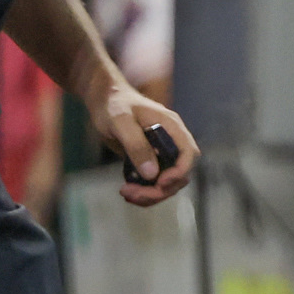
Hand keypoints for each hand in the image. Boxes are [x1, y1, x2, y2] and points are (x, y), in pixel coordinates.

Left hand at [98, 84, 197, 205]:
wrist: (104, 100)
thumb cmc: (114, 105)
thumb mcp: (121, 122)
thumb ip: (136, 146)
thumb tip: (152, 174)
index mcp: (172, 128)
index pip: (189, 154)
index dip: (180, 172)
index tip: (160, 182)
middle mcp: (172, 142)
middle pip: (180, 174)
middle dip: (160, 189)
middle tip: (133, 194)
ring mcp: (162, 152)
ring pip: (168, 181)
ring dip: (151, 194)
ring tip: (126, 193)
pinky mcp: (150, 160)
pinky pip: (154, 181)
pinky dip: (144, 190)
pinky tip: (127, 190)